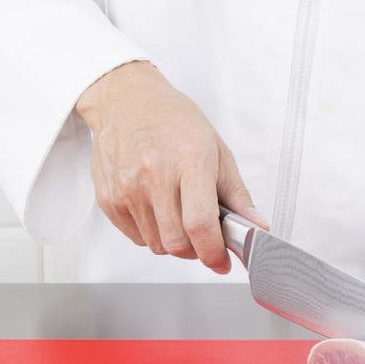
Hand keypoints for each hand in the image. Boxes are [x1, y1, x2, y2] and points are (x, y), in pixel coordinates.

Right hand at [76, 61, 266, 273]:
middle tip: (203, 237)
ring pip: (157, 245)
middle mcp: (154, 176)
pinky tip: (157, 209)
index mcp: (188, 162)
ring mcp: (127, 189)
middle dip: (196, 251)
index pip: (200, 224)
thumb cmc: (174, 122)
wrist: (127, 101)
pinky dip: (151, 234)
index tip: (222, 262)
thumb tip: (256, 228)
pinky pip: (136, 238)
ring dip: (174, 242)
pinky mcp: (108, 199)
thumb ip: (237, 195)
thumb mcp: (217, 151)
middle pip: (177, 243)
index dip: (213, 253)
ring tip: (178, 214)